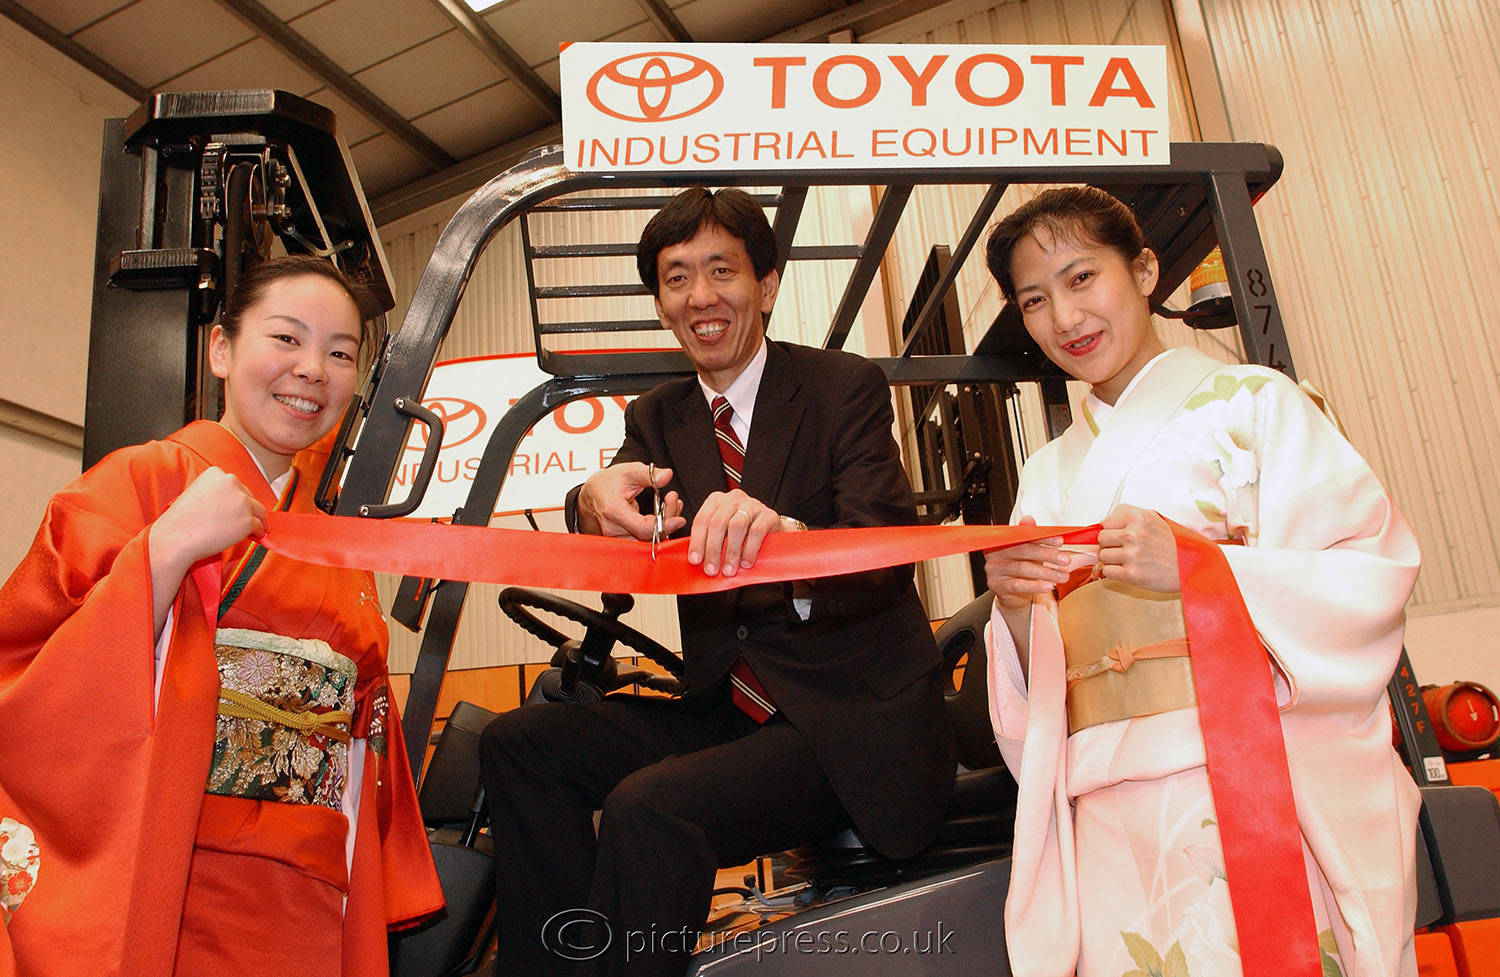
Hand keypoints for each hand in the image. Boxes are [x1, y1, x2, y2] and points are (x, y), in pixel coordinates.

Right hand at [151, 468, 267, 570]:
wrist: (176, 537)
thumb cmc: (182, 520)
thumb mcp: (197, 492)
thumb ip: (216, 492)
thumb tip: (234, 502)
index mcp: (217, 473)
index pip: (235, 485)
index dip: (236, 498)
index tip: (233, 507)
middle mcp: (231, 482)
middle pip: (249, 496)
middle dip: (247, 508)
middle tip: (240, 520)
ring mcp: (241, 501)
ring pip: (259, 510)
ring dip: (257, 519)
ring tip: (252, 529)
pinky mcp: (247, 519)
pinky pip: (259, 526)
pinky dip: (258, 532)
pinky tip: (253, 536)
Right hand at [576, 462, 685, 539]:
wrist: (591, 493)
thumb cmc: (608, 482)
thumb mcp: (629, 471)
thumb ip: (648, 474)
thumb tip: (666, 475)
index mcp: (614, 511)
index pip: (644, 528)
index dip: (665, 525)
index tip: (679, 519)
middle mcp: (613, 529)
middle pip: (649, 535)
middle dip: (668, 519)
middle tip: (673, 498)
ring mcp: (616, 538)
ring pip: (648, 539)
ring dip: (664, 524)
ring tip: (670, 503)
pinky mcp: (621, 541)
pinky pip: (643, 539)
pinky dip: (656, 528)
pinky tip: (663, 513)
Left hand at [688, 489, 785, 575]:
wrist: (770, 529)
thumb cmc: (741, 533)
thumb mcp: (722, 533)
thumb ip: (708, 542)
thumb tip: (695, 562)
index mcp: (716, 501)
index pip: (702, 520)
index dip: (697, 542)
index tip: (695, 561)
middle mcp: (733, 499)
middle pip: (718, 523)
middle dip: (713, 549)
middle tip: (711, 570)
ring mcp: (752, 505)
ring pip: (736, 526)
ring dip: (731, 552)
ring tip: (729, 570)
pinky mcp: (769, 515)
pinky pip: (757, 532)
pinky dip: (749, 550)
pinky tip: (746, 563)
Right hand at [982, 516, 1073, 609]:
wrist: (1010, 592)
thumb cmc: (1020, 568)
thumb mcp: (1027, 551)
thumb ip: (1030, 536)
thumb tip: (1028, 519)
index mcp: (1002, 540)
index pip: (1023, 535)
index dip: (1042, 538)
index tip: (1060, 541)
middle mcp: (994, 553)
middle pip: (1023, 550)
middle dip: (1047, 554)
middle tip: (1065, 560)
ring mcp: (993, 569)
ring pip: (1022, 568)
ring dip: (1046, 572)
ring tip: (1063, 576)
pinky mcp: (996, 585)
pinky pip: (1017, 585)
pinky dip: (1035, 585)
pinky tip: (1048, 586)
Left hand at [1096, 504, 1179, 591]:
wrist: (1193, 567)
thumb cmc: (1173, 545)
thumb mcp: (1154, 519)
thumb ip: (1127, 516)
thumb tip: (1101, 523)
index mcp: (1139, 518)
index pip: (1106, 522)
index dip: (1111, 530)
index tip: (1120, 535)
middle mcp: (1134, 534)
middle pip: (1101, 539)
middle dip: (1109, 545)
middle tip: (1123, 549)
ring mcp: (1133, 555)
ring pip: (1102, 556)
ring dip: (1111, 560)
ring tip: (1128, 560)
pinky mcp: (1132, 575)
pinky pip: (1107, 571)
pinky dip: (1114, 573)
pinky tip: (1128, 570)